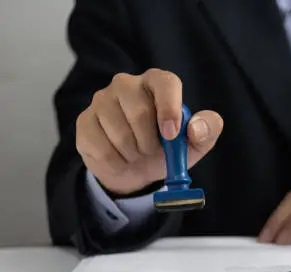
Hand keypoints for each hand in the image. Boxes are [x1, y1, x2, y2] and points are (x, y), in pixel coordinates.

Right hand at [76, 68, 223, 195]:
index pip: (165, 83)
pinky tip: (120, 159)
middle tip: (152, 150)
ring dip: (134, 154)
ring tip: (137, 153)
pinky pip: (101, 148)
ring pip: (119, 133)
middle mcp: (127, 85)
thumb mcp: (194, 144)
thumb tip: (196, 129)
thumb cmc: (167, 149)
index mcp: (157, 83)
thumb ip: (206, 131)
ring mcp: (102, 100)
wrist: (136, 169)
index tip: (171, 135)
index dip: (169, 108)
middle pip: (139, 112)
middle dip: (150, 142)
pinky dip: (117, 163)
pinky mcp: (85, 121)